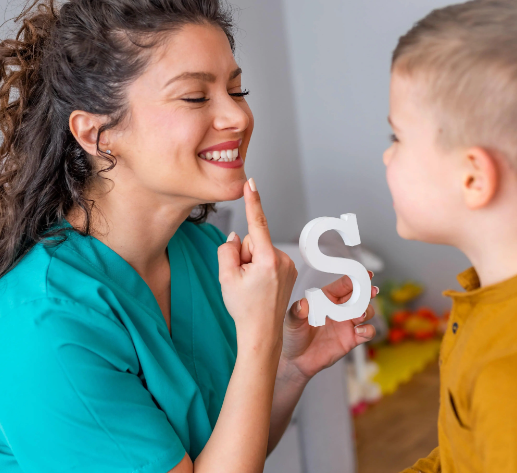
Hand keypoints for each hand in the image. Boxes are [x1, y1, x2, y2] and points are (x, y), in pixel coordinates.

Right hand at [217, 179, 297, 352]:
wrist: (261, 333)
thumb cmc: (244, 307)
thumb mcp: (226, 277)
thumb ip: (228, 251)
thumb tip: (236, 237)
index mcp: (267, 259)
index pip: (258, 223)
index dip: (253, 202)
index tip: (251, 183)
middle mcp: (282, 259)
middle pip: (254, 240)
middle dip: (245, 254)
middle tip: (242, 279)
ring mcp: (289, 265)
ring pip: (261, 250)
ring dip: (253, 262)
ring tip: (252, 286)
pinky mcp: (290, 271)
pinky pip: (269, 258)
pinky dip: (261, 267)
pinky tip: (260, 286)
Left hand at [279, 272, 377, 380]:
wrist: (297, 361)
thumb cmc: (293, 336)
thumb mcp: (292, 322)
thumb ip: (296, 312)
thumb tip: (302, 304)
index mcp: (327, 298)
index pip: (344, 285)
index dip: (355, 278)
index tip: (365, 274)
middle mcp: (340, 309)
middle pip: (359, 296)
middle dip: (367, 291)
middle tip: (371, 291)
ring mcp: (347, 323)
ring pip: (366, 311)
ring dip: (367, 310)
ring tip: (361, 315)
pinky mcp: (351, 339)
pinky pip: (367, 332)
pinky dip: (368, 330)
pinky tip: (359, 332)